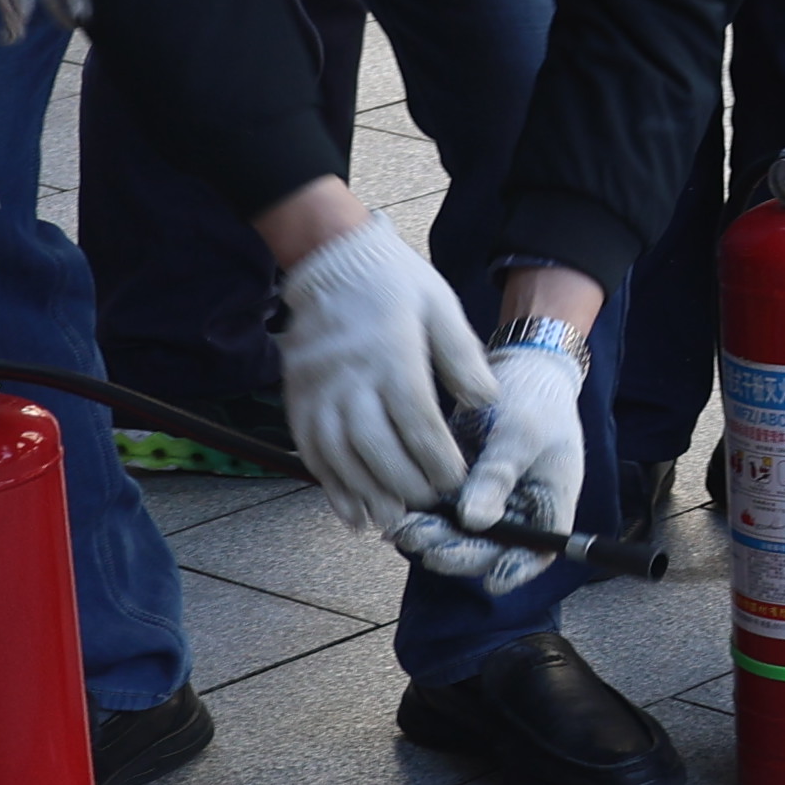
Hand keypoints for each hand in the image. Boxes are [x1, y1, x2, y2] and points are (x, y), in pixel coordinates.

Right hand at [268, 212, 485, 544]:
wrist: (332, 262)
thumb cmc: (396, 285)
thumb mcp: (441, 308)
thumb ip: (463, 357)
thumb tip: (486, 401)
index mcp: (392, 357)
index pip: (416, 421)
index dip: (436, 458)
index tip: (456, 484)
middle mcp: (350, 379)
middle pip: (376, 446)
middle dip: (404, 484)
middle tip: (429, 510)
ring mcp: (318, 391)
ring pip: (339, 455)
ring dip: (364, 494)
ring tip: (389, 522)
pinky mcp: (297, 398)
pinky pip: (310, 450)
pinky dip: (329, 485)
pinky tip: (348, 509)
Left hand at [391, 331, 585, 592]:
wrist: (519, 370)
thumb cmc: (535, 400)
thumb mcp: (521, 435)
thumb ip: (498, 477)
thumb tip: (473, 521)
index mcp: (550, 503)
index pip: (539, 551)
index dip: (517, 569)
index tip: (493, 579)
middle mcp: (521, 512)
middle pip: (492, 550)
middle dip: (459, 553)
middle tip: (428, 547)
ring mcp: (491, 503)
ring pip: (462, 537)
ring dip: (435, 539)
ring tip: (405, 530)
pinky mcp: (464, 491)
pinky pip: (444, 516)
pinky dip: (424, 518)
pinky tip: (400, 516)